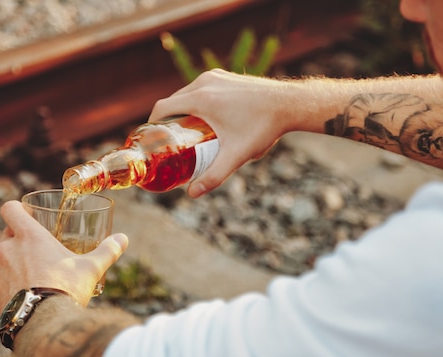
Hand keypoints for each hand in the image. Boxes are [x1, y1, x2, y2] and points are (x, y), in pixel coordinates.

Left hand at [0, 200, 128, 316]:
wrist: (45, 326)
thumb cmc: (67, 289)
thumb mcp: (91, 268)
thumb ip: (106, 251)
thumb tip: (123, 239)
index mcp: (28, 237)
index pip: (10, 209)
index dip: (17, 210)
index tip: (27, 216)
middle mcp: (6, 251)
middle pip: (5, 235)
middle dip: (17, 240)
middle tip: (35, 250)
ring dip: (11, 267)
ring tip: (30, 279)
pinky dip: (6, 290)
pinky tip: (22, 299)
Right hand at [149, 69, 289, 196]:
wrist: (290, 103)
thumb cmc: (263, 127)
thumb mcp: (236, 155)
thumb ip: (214, 175)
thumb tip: (192, 194)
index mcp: (200, 98)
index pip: (162, 108)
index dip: (152, 124)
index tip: (152, 139)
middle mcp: (204, 82)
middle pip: (173, 101)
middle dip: (168, 121)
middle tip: (169, 142)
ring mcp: (215, 76)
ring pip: (187, 93)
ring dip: (181, 110)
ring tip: (185, 132)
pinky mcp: (225, 76)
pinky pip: (201, 87)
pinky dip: (195, 101)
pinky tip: (203, 118)